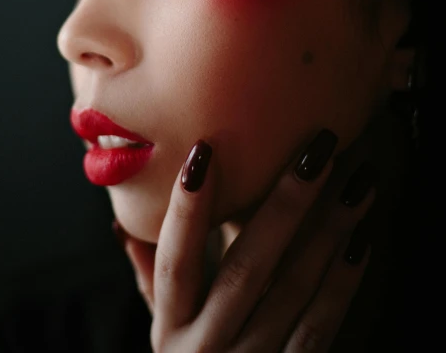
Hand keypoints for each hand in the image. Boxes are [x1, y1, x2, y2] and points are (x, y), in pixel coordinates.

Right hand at [116, 130, 373, 351]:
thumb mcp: (163, 330)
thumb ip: (150, 278)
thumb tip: (124, 222)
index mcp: (168, 330)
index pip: (173, 264)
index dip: (185, 210)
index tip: (204, 152)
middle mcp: (202, 352)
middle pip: (244, 272)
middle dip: (284, 206)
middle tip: (316, 151)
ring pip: (291, 295)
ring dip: (327, 235)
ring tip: (355, 183)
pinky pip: (318, 331)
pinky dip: (341, 285)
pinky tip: (360, 242)